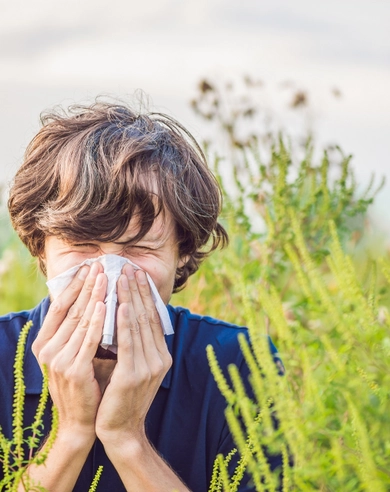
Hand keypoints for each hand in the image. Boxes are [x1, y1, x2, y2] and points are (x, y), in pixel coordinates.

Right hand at [32, 262, 106, 439]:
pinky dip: (98, 321)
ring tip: (105, 277)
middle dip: (87, 285)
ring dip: (95, 296)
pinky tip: (105, 305)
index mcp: (45, 344)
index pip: (60, 307)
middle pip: (71, 309)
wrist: (82, 421)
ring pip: (80, 320)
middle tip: (99, 264)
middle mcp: (48, 350)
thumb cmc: (84, 383)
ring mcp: (58, 360)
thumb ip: (81, 331)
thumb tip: (95, 301)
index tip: (88, 267)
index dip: (74, 286)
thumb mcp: (77, 353)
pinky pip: (89, 340)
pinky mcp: (73, 370)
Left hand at [95, 264, 171, 445]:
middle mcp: (159, 359)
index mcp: (161, 355)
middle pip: (147, 317)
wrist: (120, 430)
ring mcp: (149, 367)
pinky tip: (121, 305)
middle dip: (138, 290)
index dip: (145, 295)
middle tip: (130, 267)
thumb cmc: (122, 397)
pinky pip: (129, 343)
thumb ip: (135, 345)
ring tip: (123, 278)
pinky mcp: (134, 375)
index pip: (153, 319)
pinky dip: (125, 322)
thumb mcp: (134, 367)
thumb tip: (128, 316)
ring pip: (139, 325)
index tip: (137, 274)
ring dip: (131, 299)